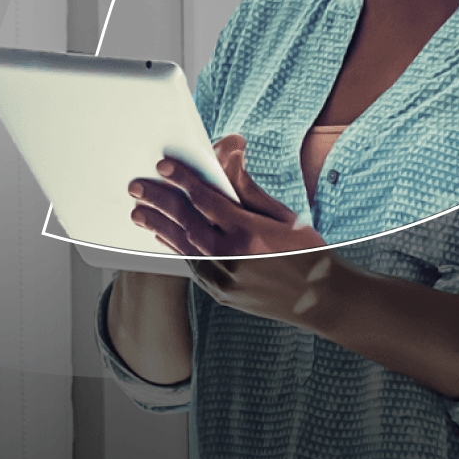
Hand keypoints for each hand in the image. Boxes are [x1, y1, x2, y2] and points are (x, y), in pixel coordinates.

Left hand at [128, 134, 338, 328]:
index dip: (183, 179)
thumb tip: (228, 158)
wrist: (321, 300)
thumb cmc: (309, 252)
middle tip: (137, 187)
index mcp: (251, 232)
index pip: (207, 199)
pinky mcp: (221, 294)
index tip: (163, 165)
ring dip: (158, 226)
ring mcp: (224, 279)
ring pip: (183, 246)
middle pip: (186, 222)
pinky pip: (191, 265)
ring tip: (139, 211)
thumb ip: (249, 189)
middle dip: (159, 201)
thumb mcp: (285, 216)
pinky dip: (176, 247)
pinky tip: (165, 235)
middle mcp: (233, 256)